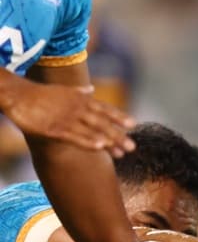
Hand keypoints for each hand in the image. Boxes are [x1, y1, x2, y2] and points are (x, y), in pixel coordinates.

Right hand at [3, 74, 134, 156]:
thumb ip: (80, 91)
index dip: (119, 116)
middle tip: (132, 147)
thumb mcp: (64, 90)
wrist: (20, 95)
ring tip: (121, 152)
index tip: (134, 124)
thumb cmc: (42, 94)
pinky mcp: (56, 129)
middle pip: (103, 123)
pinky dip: (88, 141)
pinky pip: (75, 136)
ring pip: (93, 131)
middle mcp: (79, 108)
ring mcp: (68, 118)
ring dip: (108, 142)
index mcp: (82, 99)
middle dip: (118, 135)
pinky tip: (100, 147)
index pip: (105, 109)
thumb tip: (92, 89)